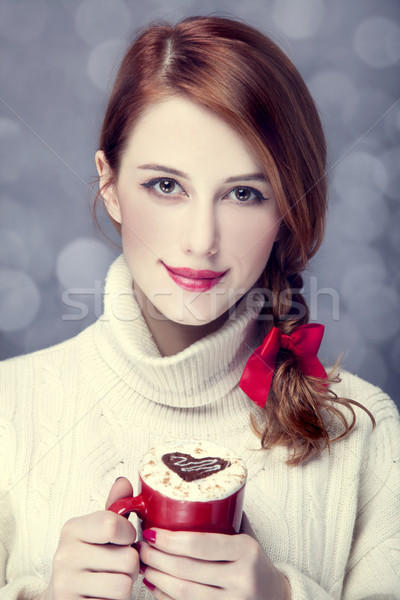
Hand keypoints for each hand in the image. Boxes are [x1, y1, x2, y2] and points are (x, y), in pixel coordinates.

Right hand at [36, 477, 138, 599]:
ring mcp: (66, 584)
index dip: (129, 534)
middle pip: (127, 558)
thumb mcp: (100, 530)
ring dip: (125, 584)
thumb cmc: (88, 558)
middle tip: (117, 565)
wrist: (63, 595)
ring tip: (111, 579)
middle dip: (131, 565)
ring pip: (124, 584)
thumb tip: (123, 481)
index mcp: (73, 529)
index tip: (124, 539)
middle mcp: (65, 555)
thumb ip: (115, 506)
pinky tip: (103, 594)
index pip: (112, 524)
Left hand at [139, 516, 289, 599]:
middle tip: (142, 546)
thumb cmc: (255, 563)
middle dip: (156, 557)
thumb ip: (225, 515)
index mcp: (246, 551)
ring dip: (157, 577)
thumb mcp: (247, 537)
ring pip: (183, 592)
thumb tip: (187, 490)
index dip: (170, 540)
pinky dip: (165, 597)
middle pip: (187, 569)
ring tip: (144, 564)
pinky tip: (156, 586)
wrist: (276, 598)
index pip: (200, 544)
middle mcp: (241, 579)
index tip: (151, 531)